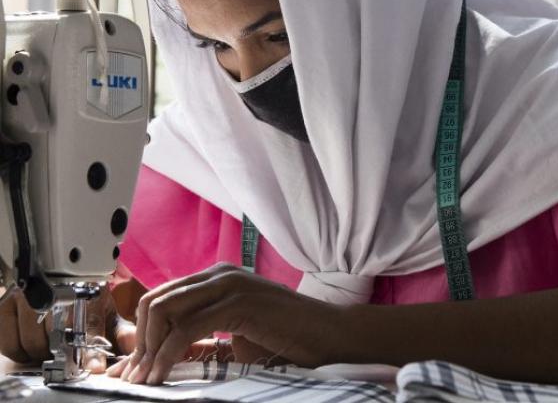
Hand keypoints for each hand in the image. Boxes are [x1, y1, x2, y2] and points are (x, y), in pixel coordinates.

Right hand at [0, 286, 136, 371]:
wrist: (55, 270)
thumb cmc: (83, 294)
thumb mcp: (105, 310)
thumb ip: (121, 331)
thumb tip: (134, 346)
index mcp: (85, 292)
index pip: (88, 326)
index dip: (91, 350)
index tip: (94, 366)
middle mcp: (53, 292)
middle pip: (55, 341)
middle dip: (62, 351)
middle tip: (66, 347)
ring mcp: (26, 298)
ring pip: (31, 345)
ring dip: (41, 351)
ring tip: (49, 340)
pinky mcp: (5, 305)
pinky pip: (10, 344)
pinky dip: (20, 349)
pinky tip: (31, 339)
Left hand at [109, 263, 340, 384]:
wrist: (328, 335)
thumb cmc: (287, 339)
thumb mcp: (235, 338)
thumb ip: (201, 341)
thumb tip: (159, 359)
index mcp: (217, 277)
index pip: (161, 298)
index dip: (140, 335)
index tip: (132, 369)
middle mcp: (219, 274)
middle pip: (155, 301)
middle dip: (139, 343)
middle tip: (134, 378)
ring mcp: (229, 284)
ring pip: (165, 310)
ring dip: (148, 350)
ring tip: (146, 380)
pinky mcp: (238, 302)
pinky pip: (187, 328)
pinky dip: (167, 355)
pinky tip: (164, 375)